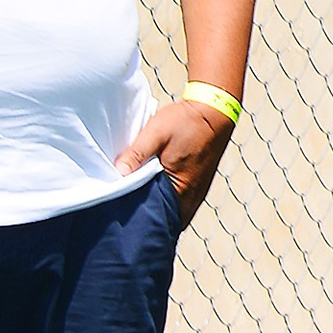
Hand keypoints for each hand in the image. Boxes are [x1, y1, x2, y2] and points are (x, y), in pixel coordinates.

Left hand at [117, 99, 235, 226]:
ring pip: (175, 215)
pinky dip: (169, 207)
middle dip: (149, 223)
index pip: (158, 220)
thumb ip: (136, 153)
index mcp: (181, 188)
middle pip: (167, 222)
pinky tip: (156, 199)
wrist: (215, 108)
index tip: (123, 222)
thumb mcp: (156, 132)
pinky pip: (182, 206)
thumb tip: (117, 173)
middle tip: (126, 220)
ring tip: (138, 212)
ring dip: (160, 215)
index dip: (140, 223)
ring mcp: (198, 193)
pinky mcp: (200, 186)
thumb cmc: (186, 121)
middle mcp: (192, 197)